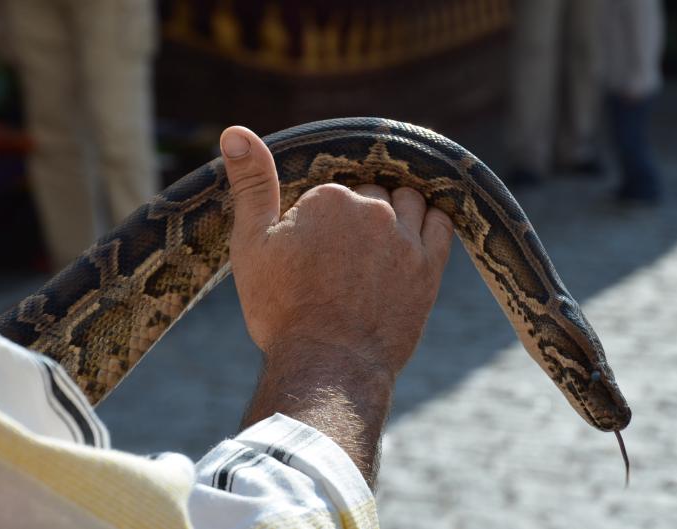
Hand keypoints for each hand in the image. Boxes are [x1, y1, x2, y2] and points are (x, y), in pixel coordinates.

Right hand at [224, 127, 451, 377]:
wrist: (327, 367)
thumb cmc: (282, 310)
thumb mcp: (252, 245)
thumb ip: (252, 184)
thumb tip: (234, 131)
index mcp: (329, 197)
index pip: (330, 191)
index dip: (318, 219)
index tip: (311, 250)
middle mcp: (372, 208)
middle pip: (371, 193)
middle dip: (358, 215)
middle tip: (342, 254)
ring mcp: (405, 237)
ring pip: (408, 201)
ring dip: (396, 211)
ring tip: (375, 245)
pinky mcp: (430, 267)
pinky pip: (442, 224)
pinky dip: (431, 220)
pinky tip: (417, 232)